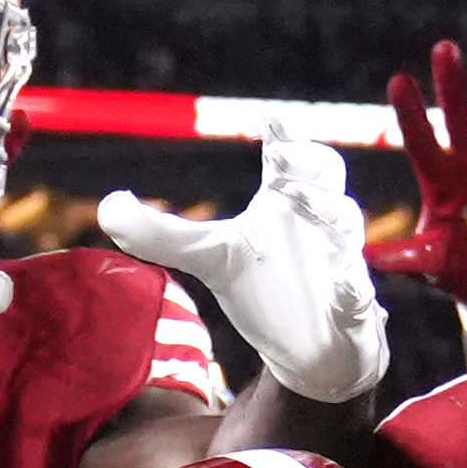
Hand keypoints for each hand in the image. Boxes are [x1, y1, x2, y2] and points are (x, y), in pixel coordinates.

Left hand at [93, 135, 387, 404]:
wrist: (310, 351)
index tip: (264, 116)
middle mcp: (318, 220)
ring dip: (325, 210)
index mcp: (285, 202)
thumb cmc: (267, 290)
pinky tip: (340, 285)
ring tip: (293, 198)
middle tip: (277, 155)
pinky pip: (359, 289)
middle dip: (307, 158)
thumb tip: (107, 207)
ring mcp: (341, 259)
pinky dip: (351, 285)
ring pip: (346, 224)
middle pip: (329, 171)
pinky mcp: (354, 302)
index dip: (282, 131)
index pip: (288, 154)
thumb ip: (161, 234)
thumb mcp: (210, 259)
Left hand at [382, 38, 466, 316]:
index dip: (410, 112)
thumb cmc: (459, 271)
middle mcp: (464, 163)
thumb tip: (365, 256)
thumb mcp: (427, 263)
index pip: (419, 139)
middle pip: (455, 115)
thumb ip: (402, 256)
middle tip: (444, 49)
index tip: (400, 81)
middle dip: (450, 83)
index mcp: (437, 181)